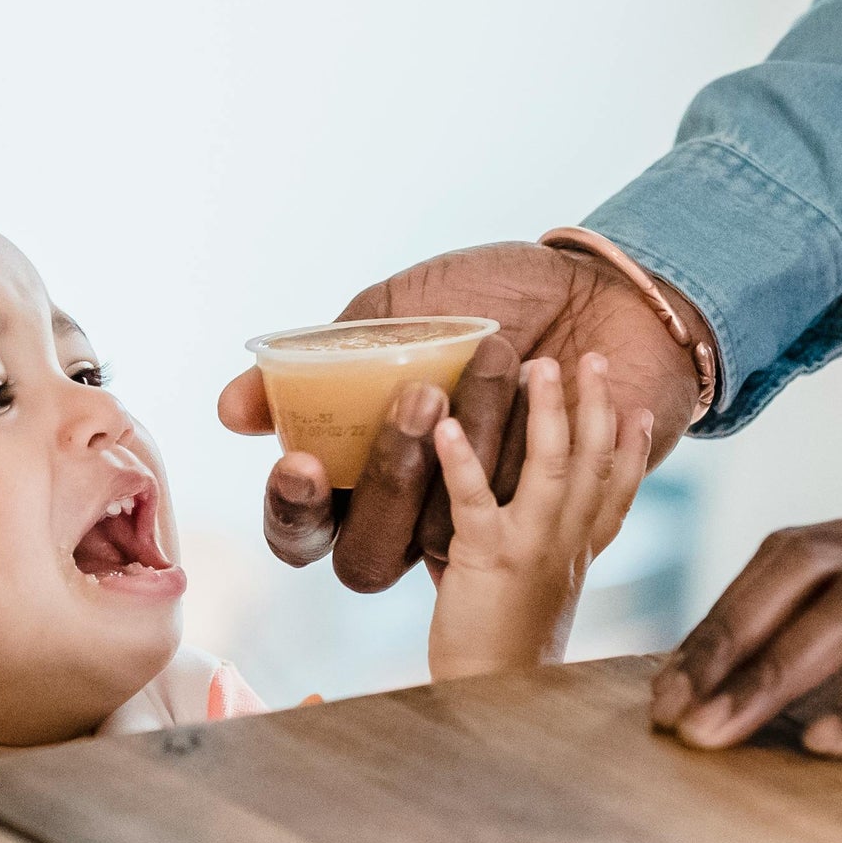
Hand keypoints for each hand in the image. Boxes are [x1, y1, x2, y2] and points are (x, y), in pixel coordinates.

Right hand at [218, 241, 704, 591]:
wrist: (606, 290)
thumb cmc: (494, 294)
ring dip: (474, 440)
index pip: (301, 527)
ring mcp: (480, 526)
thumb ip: (323, 359)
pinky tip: (556, 382)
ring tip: (503, 357)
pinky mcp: (551, 524)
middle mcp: (413, 512)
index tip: (303, 463)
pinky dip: (539, 441)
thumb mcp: (398, 312)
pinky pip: (532, 519)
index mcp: (357, 467)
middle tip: (423, 396)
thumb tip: (235, 411)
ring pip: (445, 535)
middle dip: (390, 477)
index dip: (293, 511)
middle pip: (367, 552)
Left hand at [424, 353, 655, 678]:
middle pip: (595, 463)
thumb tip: (511, 537)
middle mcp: (566, 545)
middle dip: (595, 406)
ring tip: (539, 365)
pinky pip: (476, 499)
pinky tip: (447, 426)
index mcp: (578, 555)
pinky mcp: (489, 558)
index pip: (617, 495)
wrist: (495, 704)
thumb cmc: (504, 658)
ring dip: (549, 412)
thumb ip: (532, 562)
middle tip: (590, 357)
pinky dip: (462, 459)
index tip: (641, 411)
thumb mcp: (534, 600)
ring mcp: (533, 548)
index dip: (634, 452)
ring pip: (554, 466)